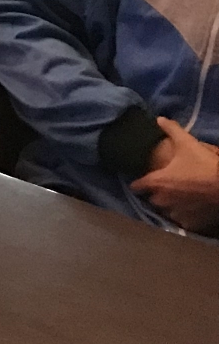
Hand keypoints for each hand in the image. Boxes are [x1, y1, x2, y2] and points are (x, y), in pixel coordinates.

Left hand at [131, 118, 218, 232]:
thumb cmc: (205, 166)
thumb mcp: (188, 144)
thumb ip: (172, 130)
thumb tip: (159, 119)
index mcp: (157, 182)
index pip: (137, 185)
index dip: (137, 183)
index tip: (138, 182)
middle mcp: (162, 200)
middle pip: (152, 199)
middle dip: (156, 194)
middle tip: (166, 187)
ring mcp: (176, 214)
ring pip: (167, 211)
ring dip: (170, 206)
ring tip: (179, 199)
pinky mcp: (190, 224)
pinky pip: (182, 221)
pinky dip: (185, 216)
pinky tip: (191, 209)